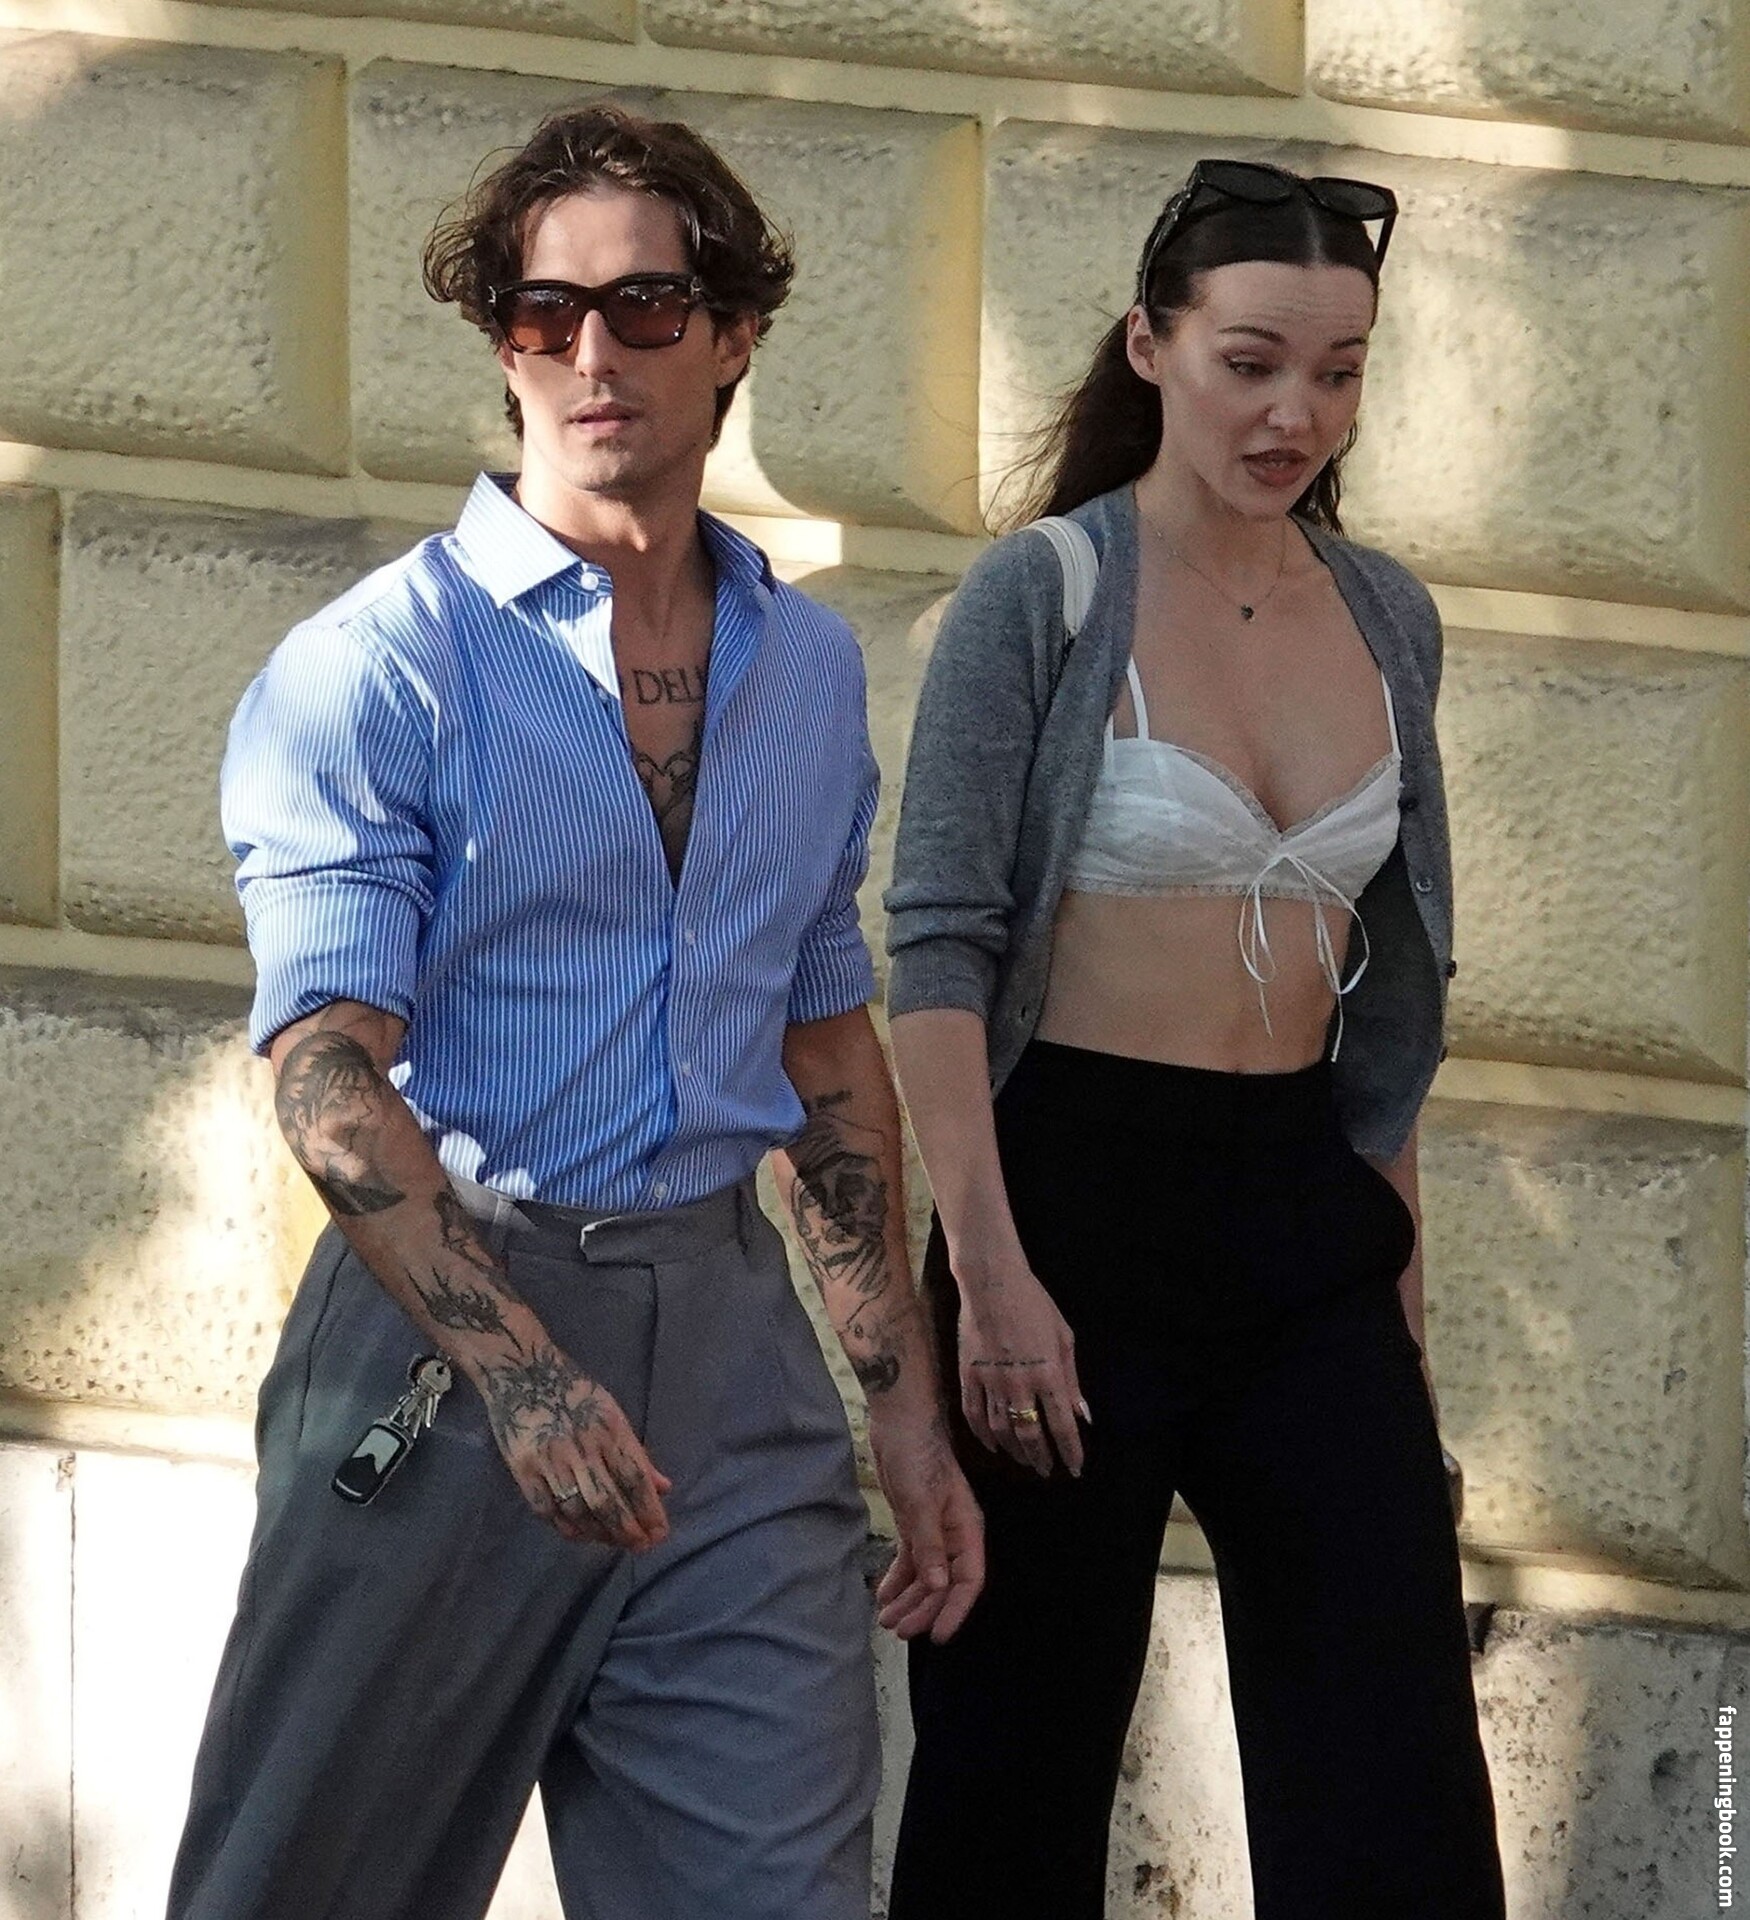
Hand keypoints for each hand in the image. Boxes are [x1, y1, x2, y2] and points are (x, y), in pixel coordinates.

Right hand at [474, 1339, 671, 1550]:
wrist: (521, 1372)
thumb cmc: (574, 1392)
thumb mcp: (612, 1412)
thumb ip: (636, 1453)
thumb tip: (664, 1488)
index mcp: (608, 1428)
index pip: (634, 1477)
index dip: (649, 1510)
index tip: (660, 1533)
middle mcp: (581, 1445)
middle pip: (607, 1500)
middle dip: (627, 1529)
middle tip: (640, 1546)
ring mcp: (549, 1458)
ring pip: (578, 1509)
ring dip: (600, 1533)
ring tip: (615, 1542)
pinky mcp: (523, 1468)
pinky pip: (546, 1509)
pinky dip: (566, 1528)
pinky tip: (581, 1535)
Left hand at [869, 1403, 984, 1642]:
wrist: (898, 1423)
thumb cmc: (917, 1455)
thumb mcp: (921, 1501)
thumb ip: (929, 1544)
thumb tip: (939, 1585)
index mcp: (966, 1528)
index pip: (968, 1579)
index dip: (956, 1609)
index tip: (937, 1635)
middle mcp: (953, 1534)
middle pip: (943, 1583)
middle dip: (923, 1609)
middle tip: (898, 1631)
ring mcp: (932, 1530)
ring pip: (925, 1575)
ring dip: (908, 1598)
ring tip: (885, 1620)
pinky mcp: (913, 1524)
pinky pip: (909, 1560)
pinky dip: (898, 1579)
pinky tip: (884, 1596)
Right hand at [956, 1258, 1086, 1476]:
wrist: (991, 1283)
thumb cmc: (1034, 1304)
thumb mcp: (1064, 1337)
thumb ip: (1072, 1380)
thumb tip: (1082, 1415)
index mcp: (1049, 1373)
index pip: (1062, 1425)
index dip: (1071, 1452)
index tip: (1075, 1469)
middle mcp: (1020, 1384)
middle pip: (1031, 1435)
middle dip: (1041, 1459)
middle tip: (1047, 1471)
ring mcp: (991, 1382)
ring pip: (1002, 1431)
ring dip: (1015, 1451)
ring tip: (1024, 1461)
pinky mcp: (968, 1376)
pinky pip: (974, 1415)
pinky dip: (983, 1435)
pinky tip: (993, 1445)